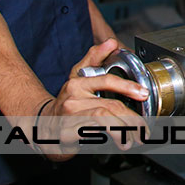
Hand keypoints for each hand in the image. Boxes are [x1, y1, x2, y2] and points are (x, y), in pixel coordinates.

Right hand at [38, 39, 149, 160]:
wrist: (41, 125)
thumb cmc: (66, 103)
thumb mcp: (77, 77)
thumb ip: (94, 58)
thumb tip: (111, 42)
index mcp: (78, 83)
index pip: (106, 80)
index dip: (127, 87)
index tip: (143, 94)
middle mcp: (72, 98)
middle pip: (109, 105)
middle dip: (131, 118)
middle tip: (143, 129)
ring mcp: (68, 117)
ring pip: (102, 119)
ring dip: (123, 129)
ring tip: (133, 138)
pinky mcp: (65, 135)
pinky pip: (91, 134)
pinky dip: (107, 137)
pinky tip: (117, 142)